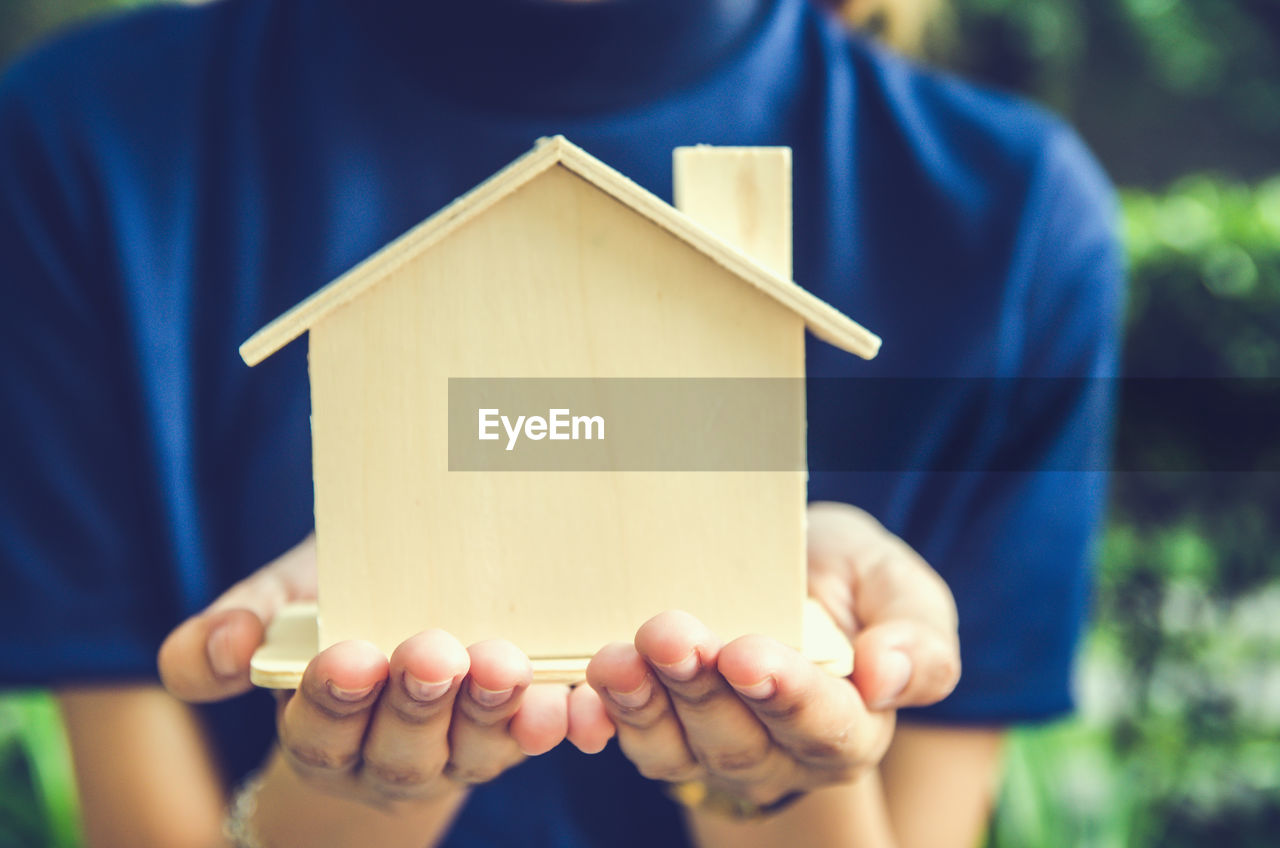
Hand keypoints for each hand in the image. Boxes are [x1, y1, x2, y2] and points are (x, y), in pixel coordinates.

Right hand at [158, 536, 568, 806]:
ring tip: (506, 667)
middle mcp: (389, 759)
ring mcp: (459, 753)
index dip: (333, 700)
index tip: (349, 657)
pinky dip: (554, 724)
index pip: (320, 732)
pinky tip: (568, 703)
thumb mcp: (278, 602)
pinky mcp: (515, 734)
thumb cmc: (335, 595)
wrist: (406, 588)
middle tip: (434, 654)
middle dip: (417, 706)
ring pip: (475, 751)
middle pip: (400, 751)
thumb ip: (232, 628)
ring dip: (493, 713)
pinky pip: (536, 739)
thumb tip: (225, 649)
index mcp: (323, 733)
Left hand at [565, 502, 959, 806]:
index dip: (786, 696)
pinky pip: (631, 741)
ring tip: (617, 657)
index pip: (824, 726)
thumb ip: (916, 640)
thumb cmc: (850, 580)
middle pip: (740, 741)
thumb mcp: (897, 589)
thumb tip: (884, 679)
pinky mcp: (665, 738)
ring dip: (642, 704)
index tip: (747, 655)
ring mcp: (717, 753)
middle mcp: (784, 757)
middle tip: (670, 634)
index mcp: (852, 727)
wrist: (789, 568)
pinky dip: (602, 719)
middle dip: (700, 688)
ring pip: (677, 750)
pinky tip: (581, 693)